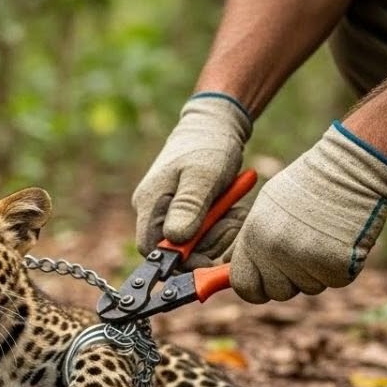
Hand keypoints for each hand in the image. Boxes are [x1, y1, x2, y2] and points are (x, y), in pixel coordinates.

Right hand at [133, 93, 250, 268]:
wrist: (215, 125)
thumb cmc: (208, 146)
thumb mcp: (203, 175)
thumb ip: (188, 207)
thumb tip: (176, 241)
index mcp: (150, 202)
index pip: (151, 250)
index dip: (179, 260)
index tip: (210, 254)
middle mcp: (153, 210)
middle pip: (174, 251)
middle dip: (208, 244)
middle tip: (232, 222)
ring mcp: (168, 211)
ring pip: (192, 244)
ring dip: (218, 234)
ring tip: (236, 212)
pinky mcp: (184, 211)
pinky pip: (201, 233)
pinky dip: (220, 227)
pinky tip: (232, 210)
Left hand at [226, 122, 386, 302]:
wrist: (349, 170)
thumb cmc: (306, 186)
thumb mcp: (266, 207)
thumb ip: (249, 243)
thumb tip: (234, 269)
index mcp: (254, 237)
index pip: (244, 286)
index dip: (255, 287)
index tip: (264, 282)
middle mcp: (277, 253)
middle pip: (277, 292)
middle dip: (288, 279)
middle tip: (301, 252)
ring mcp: (307, 261)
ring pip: (308, 288)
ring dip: (314, 271)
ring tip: (322, 236)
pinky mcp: (337, 267)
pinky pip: (333, 281)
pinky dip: (338, 267)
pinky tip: (340, 240)